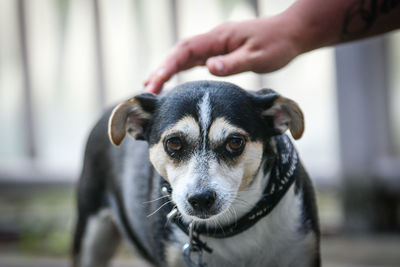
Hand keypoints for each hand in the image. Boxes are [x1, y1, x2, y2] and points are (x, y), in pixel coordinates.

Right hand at [144, 15, 303, 93]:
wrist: (290, 33)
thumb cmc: (277, 45)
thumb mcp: (258, 57)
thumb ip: (233, 63)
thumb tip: (208, 68)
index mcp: (219, 38)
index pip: (186, 50)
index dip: (168, 65)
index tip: (155, 82)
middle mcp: (214, 40)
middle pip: (180, 52)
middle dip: (162, 68)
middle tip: (148, 88)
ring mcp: (216, 45)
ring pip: (185, 55)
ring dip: (168, 68)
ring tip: (153, 85)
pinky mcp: (220, 52)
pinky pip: (195, 59)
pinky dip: (181, 69)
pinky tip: (174, 79)